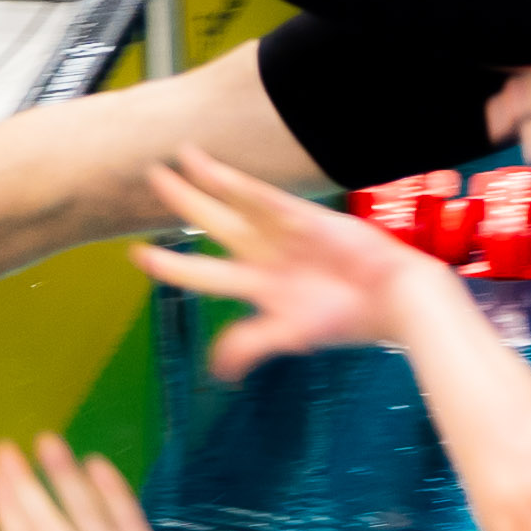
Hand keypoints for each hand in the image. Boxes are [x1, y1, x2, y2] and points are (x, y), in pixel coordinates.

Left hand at [132, 150, 431, 381]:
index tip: (137, 253)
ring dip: (203, 183)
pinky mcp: (302, 216)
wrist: (393, 299)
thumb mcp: (292, 335)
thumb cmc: (348, 319)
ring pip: (231, 204)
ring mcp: (281, 233)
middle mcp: (263, 255)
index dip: (170, 265)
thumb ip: (251, 344)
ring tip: (175, 160)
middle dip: (181, 203)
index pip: (201, 274)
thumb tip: (218, 370)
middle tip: (151, 178)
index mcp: (257, 287)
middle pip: (211, 225)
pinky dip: (232, 183)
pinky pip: (259, 196)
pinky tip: (208, 167)